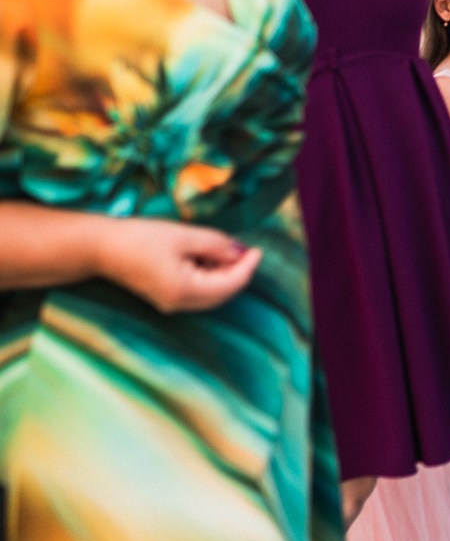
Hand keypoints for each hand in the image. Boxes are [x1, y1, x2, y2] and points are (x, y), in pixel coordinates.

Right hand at [96, 217, 263, 312]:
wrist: (101, 248)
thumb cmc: (142, 238)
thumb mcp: (185, 236)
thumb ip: (217, 246)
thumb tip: (240, 253)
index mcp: (184, 291)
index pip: (229, 286)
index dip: (247, 267)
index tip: (258, 250)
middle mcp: (178, 304)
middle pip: (221, 294)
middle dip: (238, 272)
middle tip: (246, 249)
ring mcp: (170, 303)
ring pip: (210, 294)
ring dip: (223, 274)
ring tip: (227, 250)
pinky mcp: (164, 296)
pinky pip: (196, 291)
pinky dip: (208, 276)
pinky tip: (208, 257)